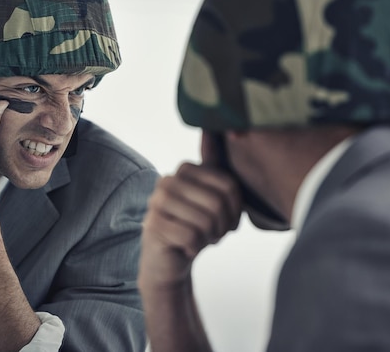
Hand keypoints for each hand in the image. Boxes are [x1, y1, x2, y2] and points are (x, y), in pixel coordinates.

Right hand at [139, 132, 241, 288]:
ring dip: (209, 238)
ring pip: (205, 221)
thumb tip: (213, 130)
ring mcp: (157, 202)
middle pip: (218, 203)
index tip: (228, 221)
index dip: (236, 210)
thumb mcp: (211, 196)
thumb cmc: (194, 226)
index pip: (228, 186)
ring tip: (199, 239)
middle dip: (222, 226)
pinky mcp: (153, 226)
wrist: (168, 260)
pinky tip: (186, 247)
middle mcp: (168, 181)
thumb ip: (215, 167)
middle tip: (213, 234)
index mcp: (184, 170)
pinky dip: (195, 247)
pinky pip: (192, 237)